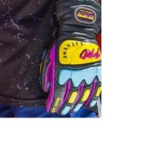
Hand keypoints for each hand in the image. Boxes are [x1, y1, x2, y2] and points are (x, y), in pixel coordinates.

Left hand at [40, 0, 100, 114]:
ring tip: (71, 110)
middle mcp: (75, 75)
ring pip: (83, 96)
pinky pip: (96, 89)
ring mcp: (88, 74)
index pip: (58, 93)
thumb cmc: (61, 44)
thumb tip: (47, 89)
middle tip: (61, 112)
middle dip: (64, 106)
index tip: (51, 108)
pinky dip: (91, 98)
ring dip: (76, 105)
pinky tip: (87, 103)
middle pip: (70, 97)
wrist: (78, 32)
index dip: (54, 103)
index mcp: (62, 71)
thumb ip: (47, 73)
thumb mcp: (49, 57)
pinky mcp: (97, 72)